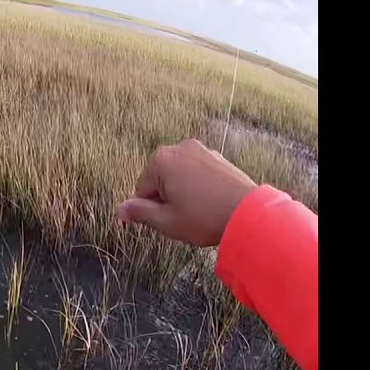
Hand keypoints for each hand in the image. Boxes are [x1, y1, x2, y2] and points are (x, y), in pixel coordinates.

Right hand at [117, 139, 257, 246]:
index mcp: (162, 160)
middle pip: (160, 179)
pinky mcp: (218, 158)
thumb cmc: (204, 218)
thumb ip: (139, 212)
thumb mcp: (165, 221)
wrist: (248, 214)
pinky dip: (198, 187)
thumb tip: (121, 210)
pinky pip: (197, 173)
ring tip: (198, 212)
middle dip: (166, 198)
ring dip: (182, 192)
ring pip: (179, 176)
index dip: (149, 209)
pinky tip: (209, 204)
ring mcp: (202, 150)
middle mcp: (180, 148)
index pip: (141, 189)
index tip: (165, 221)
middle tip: (182, 217)